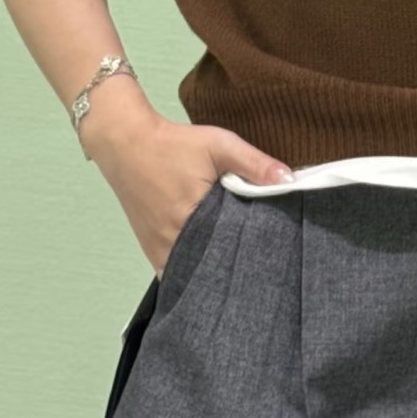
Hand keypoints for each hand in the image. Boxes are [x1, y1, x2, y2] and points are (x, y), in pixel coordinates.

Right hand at [90, 107, 293, 278]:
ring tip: (240, 267)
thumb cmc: (174, 144)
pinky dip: (193, 271)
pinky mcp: (151, 250)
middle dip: (234, 268)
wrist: (126, 144)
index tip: (272, 256)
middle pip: (210, 268)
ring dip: (212, 272)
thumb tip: (290, 181)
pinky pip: (176, 271)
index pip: (229, 253)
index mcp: (191, 220)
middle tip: (260, 264)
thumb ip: (254, 163)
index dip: (251, 254)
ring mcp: (158, 251)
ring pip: (192, 273)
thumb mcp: (219, 145)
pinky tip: (212, 266)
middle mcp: (172, 243)